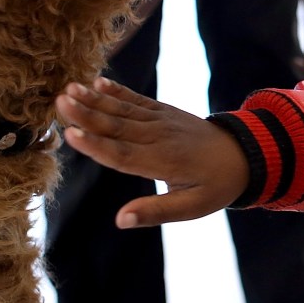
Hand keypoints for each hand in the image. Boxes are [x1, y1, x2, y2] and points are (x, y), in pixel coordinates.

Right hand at [54, 77, 249, 227]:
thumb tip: (120, 220)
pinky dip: (118, 91)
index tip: (70, 135)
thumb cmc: (215, 186)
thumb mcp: (192, 207)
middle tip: (59, 102)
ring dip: (95, 99)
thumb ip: (156, 212)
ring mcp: (161, 121)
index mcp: (163, 162)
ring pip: (123, 110)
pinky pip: (138, 100)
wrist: (244, 154)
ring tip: (70, 89)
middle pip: (117, 126)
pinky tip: (97, 82)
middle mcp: (159, 137)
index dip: (95, 146)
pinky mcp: (164, 111)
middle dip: (86, 115)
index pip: (122, 155)